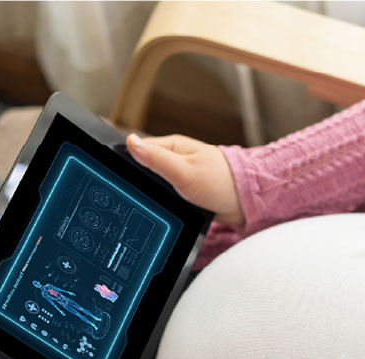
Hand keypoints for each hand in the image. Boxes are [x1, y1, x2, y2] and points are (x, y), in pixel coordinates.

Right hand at [126, 133, 244, 225]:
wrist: (247, 203)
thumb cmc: (221, 182)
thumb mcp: (183, 170)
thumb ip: (156, 158)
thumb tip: (131, 141)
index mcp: (172, 147)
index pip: (138, 150)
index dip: (125, 162)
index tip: (116, 176)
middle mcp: (175, 159)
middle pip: (144, 169)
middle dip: (138, 182)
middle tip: (134, 195)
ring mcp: (181, 176)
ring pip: (155, 186)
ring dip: (153, 195)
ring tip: (149, 204)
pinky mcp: (187, 192)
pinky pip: (168, 197)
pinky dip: (165, 203)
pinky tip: (163, 210)